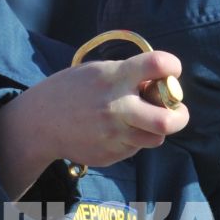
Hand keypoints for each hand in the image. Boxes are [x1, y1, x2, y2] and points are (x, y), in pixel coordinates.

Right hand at [0, 50, 189, 195]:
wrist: (40, 123)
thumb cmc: (72, 91)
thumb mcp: (98, 72)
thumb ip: (129, 76)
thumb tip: (161, 86)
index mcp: (115, 78)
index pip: (158, 65)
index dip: (172, 66)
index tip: (171, 70)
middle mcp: (117, 107)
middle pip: (167, 120)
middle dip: (180, 116)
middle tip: (177, 111)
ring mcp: (113, 134)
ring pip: (156, 138)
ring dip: (156, 129)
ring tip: (143, 121)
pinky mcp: (110, 154)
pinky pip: (136, 148)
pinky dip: (134, 139)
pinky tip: (115, 131)